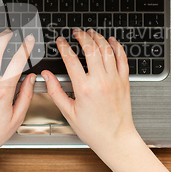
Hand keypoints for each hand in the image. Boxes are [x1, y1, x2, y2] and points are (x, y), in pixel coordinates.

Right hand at [42, 28, 138, 156]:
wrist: (116, 139)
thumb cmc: (93, 129)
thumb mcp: (68, 112)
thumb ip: (55, 91)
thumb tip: (46, 76)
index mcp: (84, 88)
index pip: (71, 59)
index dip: (63, 46)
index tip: (60, 41)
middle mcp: (100, 81)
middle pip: (90, 49)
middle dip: (81, 36)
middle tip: (76, 33)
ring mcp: (114, 80)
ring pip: (106, 50)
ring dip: (98, 38)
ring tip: (91, 33)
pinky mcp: (124, 81)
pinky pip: (122, 58)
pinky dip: (116, 47)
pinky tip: (111, 41)